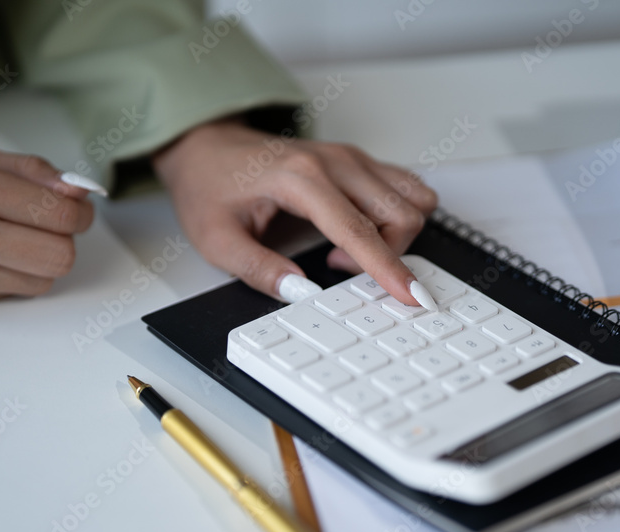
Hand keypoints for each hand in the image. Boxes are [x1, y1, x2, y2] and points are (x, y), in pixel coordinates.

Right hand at [0, 139, 94, 310]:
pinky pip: (0, 295)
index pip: (59, 214)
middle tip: (49, 227)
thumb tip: (78, 191)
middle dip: (64, 241)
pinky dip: (2, 276)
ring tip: (10, 240)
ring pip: (36, 283)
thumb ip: (27, 171)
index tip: (77, 211)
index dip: (80, 214)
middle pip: (57, 257)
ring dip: (36, 262)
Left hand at [152, 118, 437, 304]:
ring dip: (396, 234)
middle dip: (387, 254)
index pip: (360, 230)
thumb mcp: (216, 239)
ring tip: (347, 248)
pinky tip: (359, 229)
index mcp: (301, 178)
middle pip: (401, 212)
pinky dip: (397, 216)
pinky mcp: (358, 161)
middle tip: (337, 264)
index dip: (388, 269)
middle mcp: (336, 161)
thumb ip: (259, 270)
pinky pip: (405, 187)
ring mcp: (351, 157)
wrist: (206, 146)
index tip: (412, 296)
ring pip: (413, 198)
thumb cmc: (210, 186)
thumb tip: (301, 293)